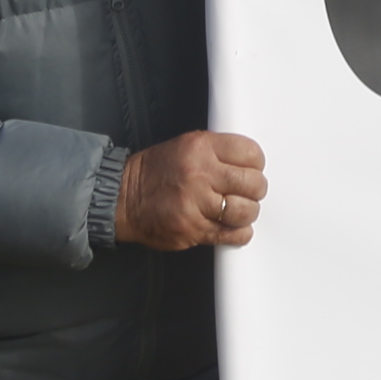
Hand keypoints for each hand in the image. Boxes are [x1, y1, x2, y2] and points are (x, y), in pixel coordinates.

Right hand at [118, 131, 267, 249]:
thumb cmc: (154, 172)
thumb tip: (249, 163)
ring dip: (247, 213)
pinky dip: (239, 232)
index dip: (256, 164)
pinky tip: (233, 227)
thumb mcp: (186, 145)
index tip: (252, 169)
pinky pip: (232, 234)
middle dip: (255, 190)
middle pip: (253, 184)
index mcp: (201, 148)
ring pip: (246, 211)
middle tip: (248, 192)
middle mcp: (201, 174)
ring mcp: (198, 204)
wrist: (124, 198)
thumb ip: (218, 151)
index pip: (251, 153)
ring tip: (237, 210)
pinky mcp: (195, 229)